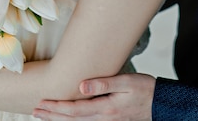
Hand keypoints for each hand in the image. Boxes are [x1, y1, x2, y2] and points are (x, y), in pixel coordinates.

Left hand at [33, 73, 155, 120]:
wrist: (162, 104)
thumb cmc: (145, 89)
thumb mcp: (126, 82)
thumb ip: (103, 83)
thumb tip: (80, 85)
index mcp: (106, 109)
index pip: (74, 110)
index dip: (56, 107)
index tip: (41, 103)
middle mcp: (104, 119)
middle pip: (72, 120)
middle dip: (52, 116)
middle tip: (35, 111)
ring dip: (59, 120)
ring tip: (45, 115)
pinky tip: (66, 118)